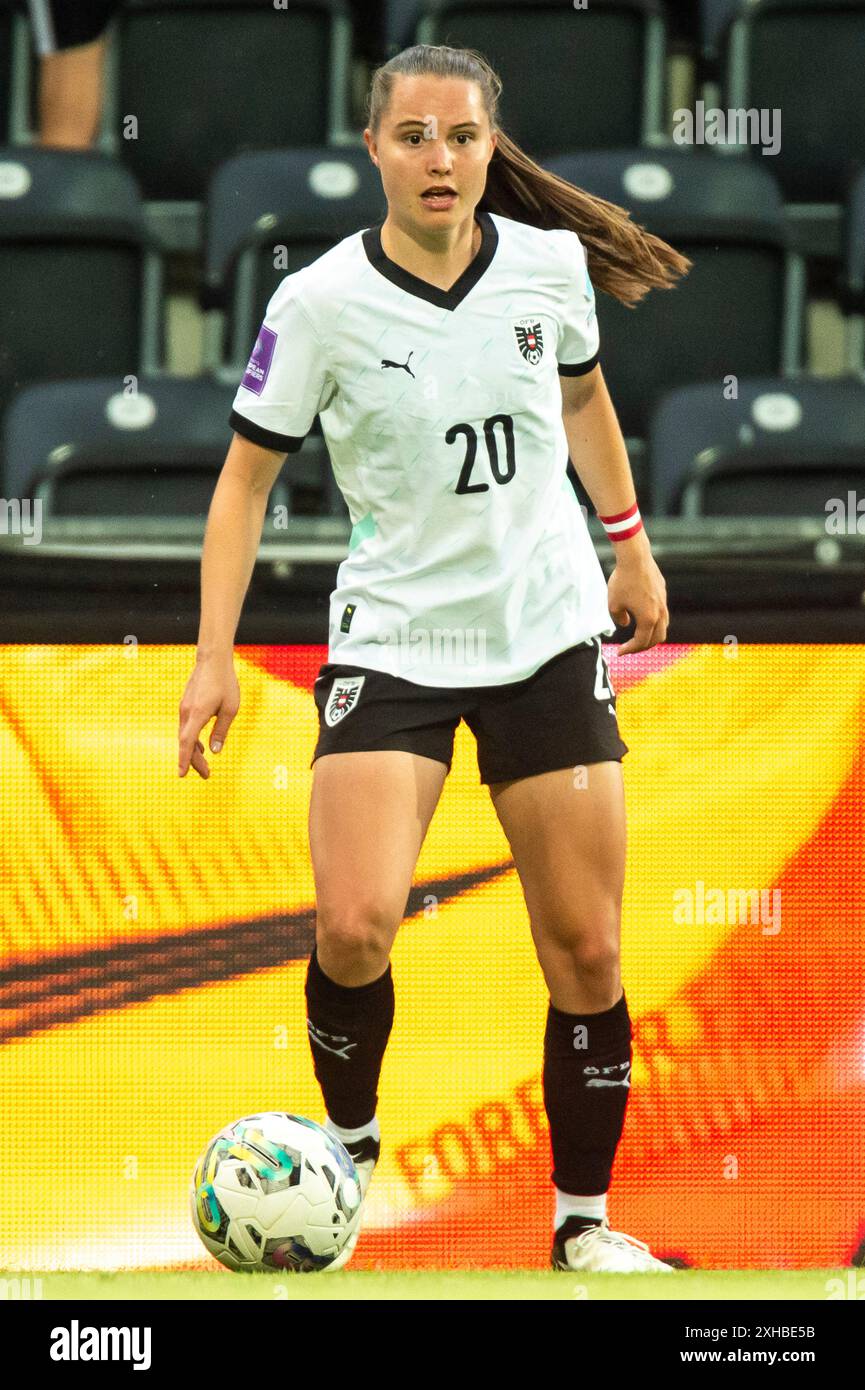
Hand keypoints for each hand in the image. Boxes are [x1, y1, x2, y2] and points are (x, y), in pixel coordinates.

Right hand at [178, 655, 239, 777]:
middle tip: (207, 775)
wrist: (212, 660)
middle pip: (186, 743)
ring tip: (205, 766)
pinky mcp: (186, 705)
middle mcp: (186, 712)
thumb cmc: (225, 683)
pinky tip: (200, 747)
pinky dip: (192, 740)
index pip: (187, 742)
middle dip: (195, 761)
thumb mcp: (230, 709)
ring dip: (194, 752)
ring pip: (185, 736)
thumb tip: (214, 751)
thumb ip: (221, 731)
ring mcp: (184, 708)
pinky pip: (186, 728)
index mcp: (197, 714)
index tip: (182, 775)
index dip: (185, 760)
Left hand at [607, 548, 668, 654]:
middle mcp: (660, 613)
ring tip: (638, 636)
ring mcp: (663, 603)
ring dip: (651, 635)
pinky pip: (662, 613)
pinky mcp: (662, 593)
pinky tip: (642, 617)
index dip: (629, 650)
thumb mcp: (613, 604)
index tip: (619, 652)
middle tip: (629, 648)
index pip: (640, 642)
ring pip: (663, 626)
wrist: (635, 558)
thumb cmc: (622, 581)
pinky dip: (654, 621)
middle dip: (642, 646)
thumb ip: (619, 618)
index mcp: (648, 619)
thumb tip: (627, 623)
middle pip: (656, 639)